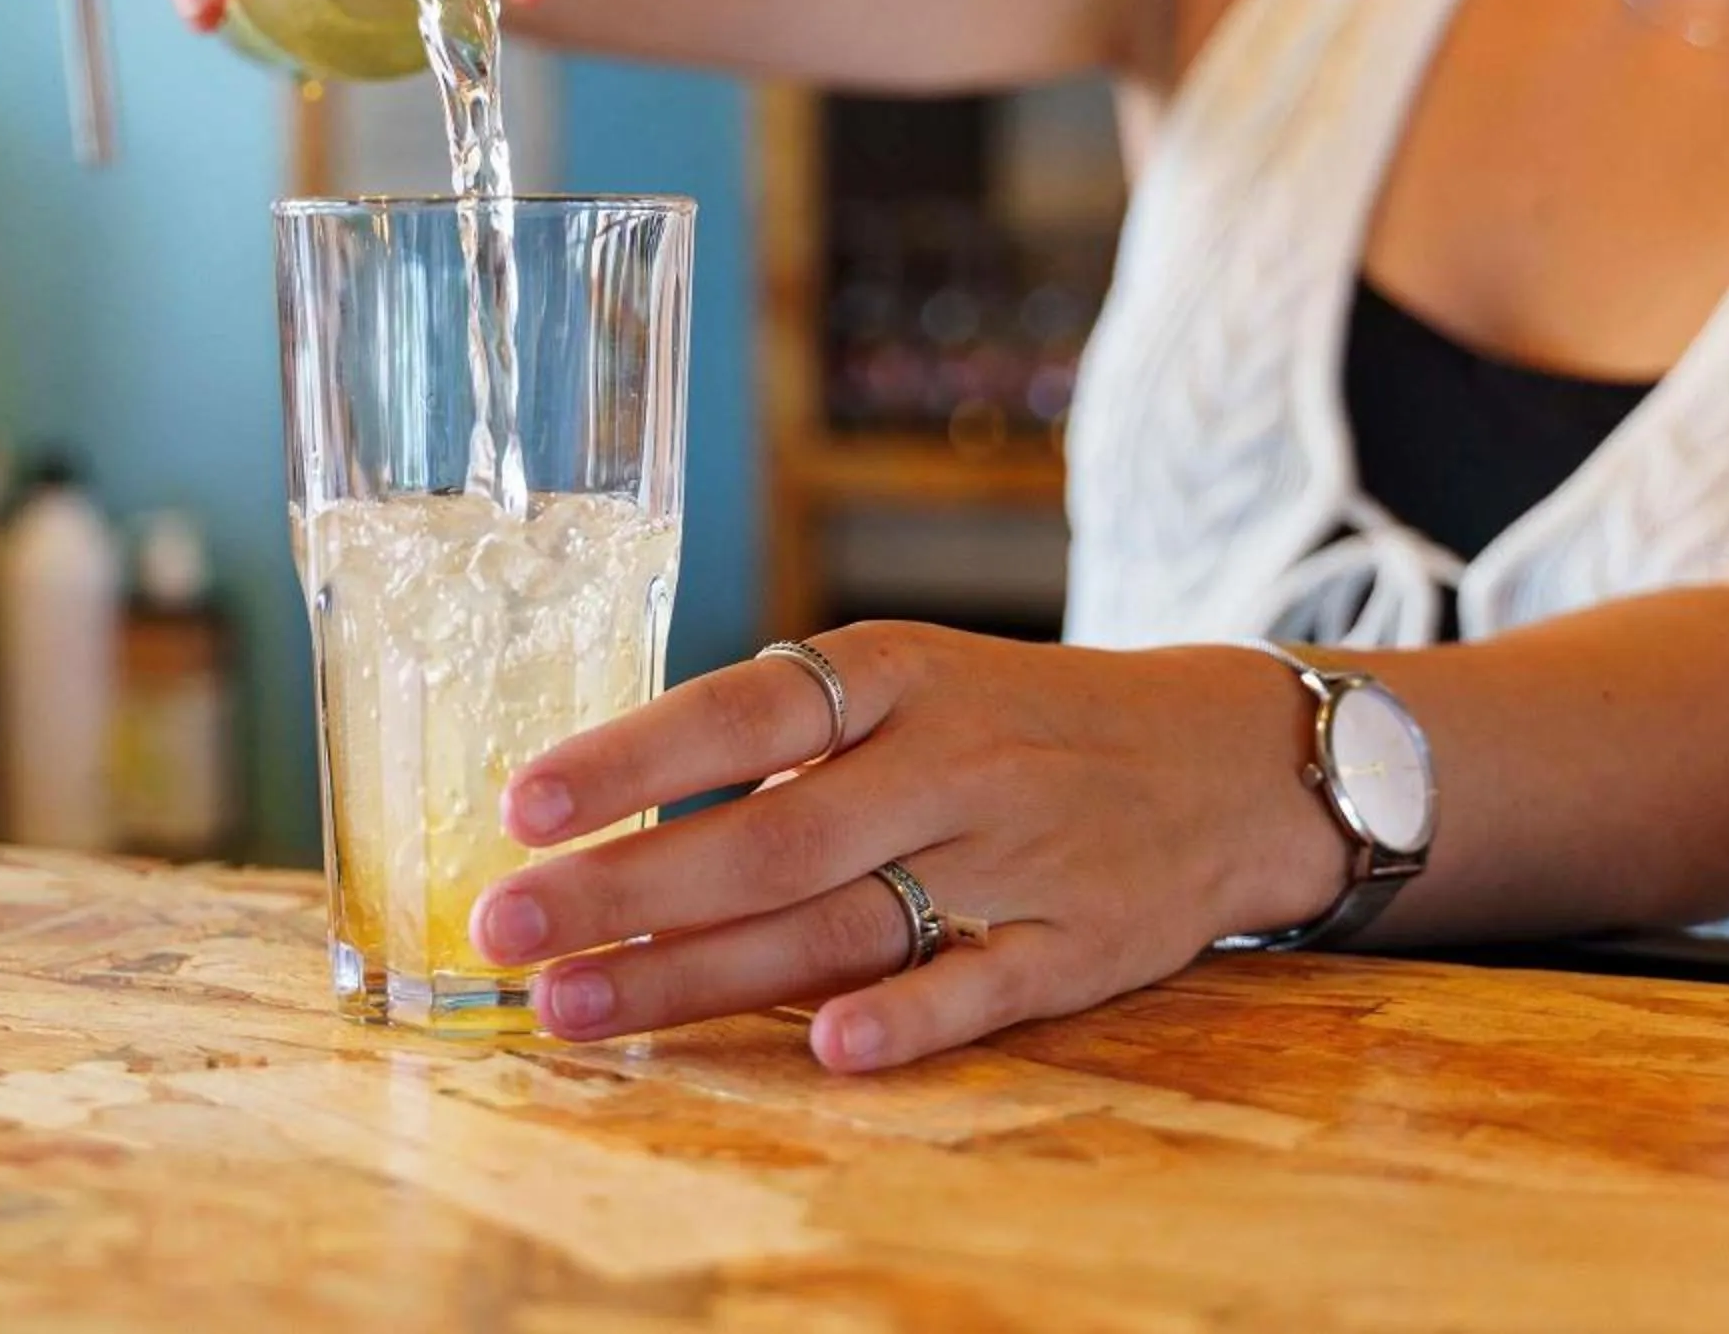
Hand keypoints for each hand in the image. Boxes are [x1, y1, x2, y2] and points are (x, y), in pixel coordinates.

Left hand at [466, 623, 1347, 1071]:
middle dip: (625, 890)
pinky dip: (908, 1018)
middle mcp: (947, 760)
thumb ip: (783, 746)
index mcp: (892, 677)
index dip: (630, 760)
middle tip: (504, 932)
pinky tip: (821, 1052)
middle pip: (770, 836)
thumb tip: (611, 815)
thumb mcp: (906, 687)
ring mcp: (1017, 855)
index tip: (519, 807)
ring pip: (841, 924)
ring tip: (575, 1009)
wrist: (1224, 753)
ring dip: (702, 974)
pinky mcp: (1080, 944)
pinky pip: (982, 985)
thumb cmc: (1013, 722)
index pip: (742, 710)